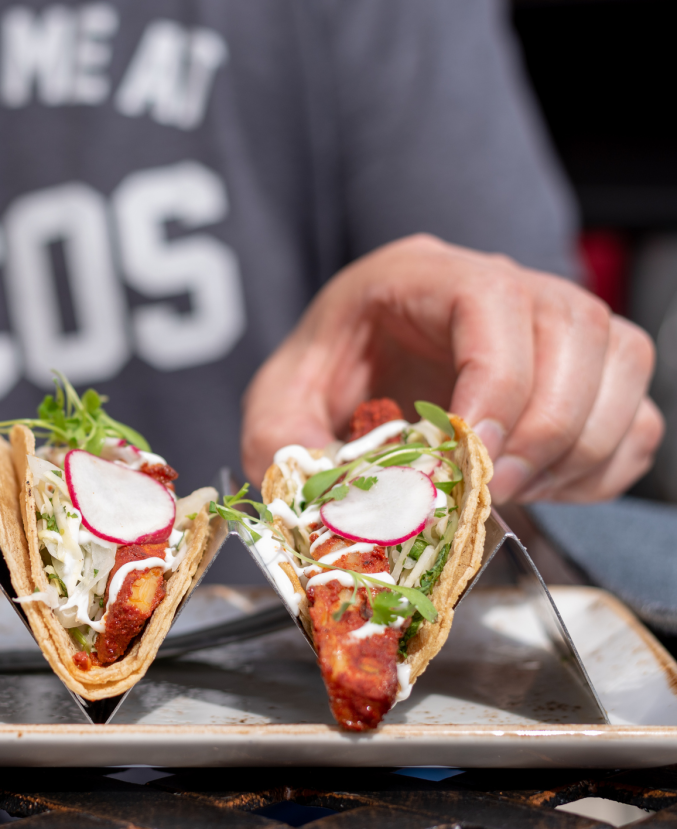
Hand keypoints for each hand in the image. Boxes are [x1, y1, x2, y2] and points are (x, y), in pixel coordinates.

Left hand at [241, 234, 663, 502]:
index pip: (492, 300)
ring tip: (514, 489)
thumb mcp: (277, 403)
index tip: (473, 455)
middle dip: (544, 428)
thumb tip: (331, 501)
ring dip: (580, 447)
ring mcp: (550, 320)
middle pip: (575, 330)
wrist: (348, 370)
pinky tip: (544, 487)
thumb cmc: (322, 374)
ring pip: (620, 364)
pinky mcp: (580, 370)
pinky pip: (632, 412)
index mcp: (420, 275)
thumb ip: (283, 443)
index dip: (498, 382)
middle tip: (492, 490)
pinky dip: (603, 464)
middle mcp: (499, 283)